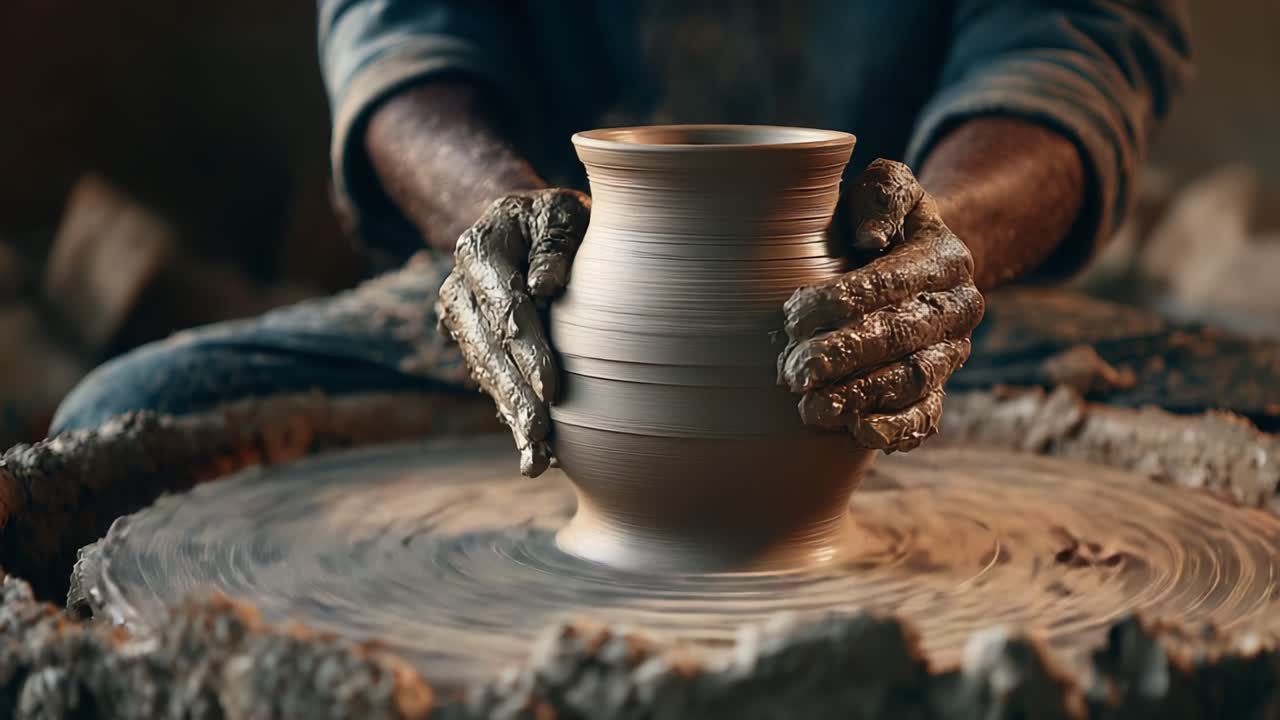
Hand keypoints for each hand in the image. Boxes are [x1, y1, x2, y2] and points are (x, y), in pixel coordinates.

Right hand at [435, 189, 590, 475]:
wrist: (524, 223)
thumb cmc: (555, 217)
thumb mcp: (562, 212)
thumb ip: (557, 243)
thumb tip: (545, 285)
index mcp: (478, 249)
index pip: (506, 306)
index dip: (527, 349)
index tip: (553, 387)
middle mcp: (459, 289)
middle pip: (487, 350)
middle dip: (514, 397)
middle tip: (540, 437)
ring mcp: (461, 320)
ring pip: (485, 375)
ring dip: (511, 418)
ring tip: (537, 461)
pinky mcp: (474, 345)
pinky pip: (492, 383)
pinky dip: (512, 417)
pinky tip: (534, 453)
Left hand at [778, 159, 983, 450]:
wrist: (912, 260)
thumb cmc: (879, 220)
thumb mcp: (885, 186)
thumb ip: (882, 193)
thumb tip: (870, 238)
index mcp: (945, 259)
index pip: (890, 283)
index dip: (839, 303)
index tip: (791, 317)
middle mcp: (956, 308)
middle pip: (900, 338)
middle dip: (842, 357)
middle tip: (792, 371)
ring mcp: (950, 353)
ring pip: (912, 381)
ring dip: (859, 398)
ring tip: (810, 409)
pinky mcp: (938, 389)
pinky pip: (926, 415)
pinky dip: (896, 430)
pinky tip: (858, 434)